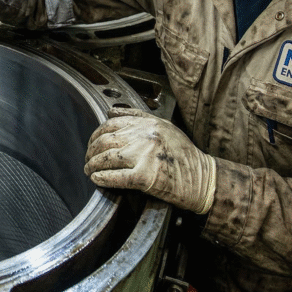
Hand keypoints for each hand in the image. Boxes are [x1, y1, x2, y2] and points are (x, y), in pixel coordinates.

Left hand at [84, 107, 216, 213]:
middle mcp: (145, 137)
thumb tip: (110, 112)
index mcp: (149, 124)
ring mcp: (144, 157)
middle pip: (105, 141)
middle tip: (88, 159)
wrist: (202, 179)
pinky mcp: (145, 177)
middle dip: (91, 151)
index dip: (96, 134)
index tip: (92, 143)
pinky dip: (102, 179)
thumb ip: (137, 117)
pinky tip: (97, 179)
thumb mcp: (165, 127)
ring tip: (89, 170)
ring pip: (107, 158)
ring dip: (93, 165)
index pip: (111, 124)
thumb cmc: (184, 156)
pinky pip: (115, 177)